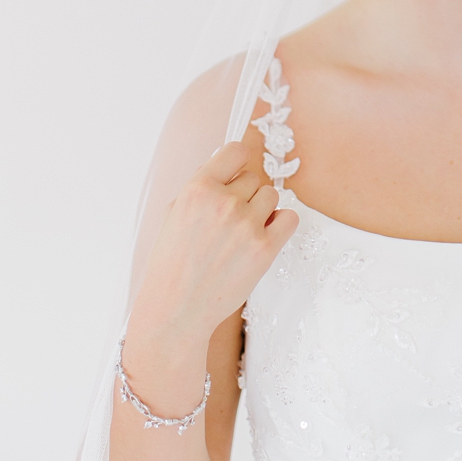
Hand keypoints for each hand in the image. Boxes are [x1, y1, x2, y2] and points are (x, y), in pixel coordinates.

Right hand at [128, 142, 298, 354]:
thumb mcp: (174, 213)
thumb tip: (230, 166)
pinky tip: (263, 237)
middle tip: (228, 222)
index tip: (235, 176)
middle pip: (254, 178)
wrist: (177, 310)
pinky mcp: (265, 249)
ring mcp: (247, 225)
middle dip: (244, 195)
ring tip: (242, 233)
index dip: (236, 163)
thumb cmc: (172, 263)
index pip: (235, 151)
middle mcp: (224, 202)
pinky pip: (289, 218)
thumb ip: (202, 186)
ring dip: (261, 210)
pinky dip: (280, 224)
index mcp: (198, 189)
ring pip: (271, 195)